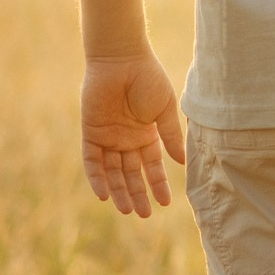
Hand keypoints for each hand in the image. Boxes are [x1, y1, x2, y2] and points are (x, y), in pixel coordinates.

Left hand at [82, 52, 185, 217]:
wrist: (122, 59)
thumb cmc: (148, 79)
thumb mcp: (164, 111)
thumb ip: (171, 136)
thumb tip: (182, 162)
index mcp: (146, 133)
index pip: (152, 165)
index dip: (158, 183)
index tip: (165, 203)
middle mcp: (126, 139)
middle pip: (131, 173)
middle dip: (138, 193)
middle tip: (144, 214)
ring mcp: (108, 137)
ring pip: (112, 171)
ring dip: (119, 190)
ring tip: (127, 210)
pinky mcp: (91, 132)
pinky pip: (92, 160)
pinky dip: (97, 177)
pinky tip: (104, 195)